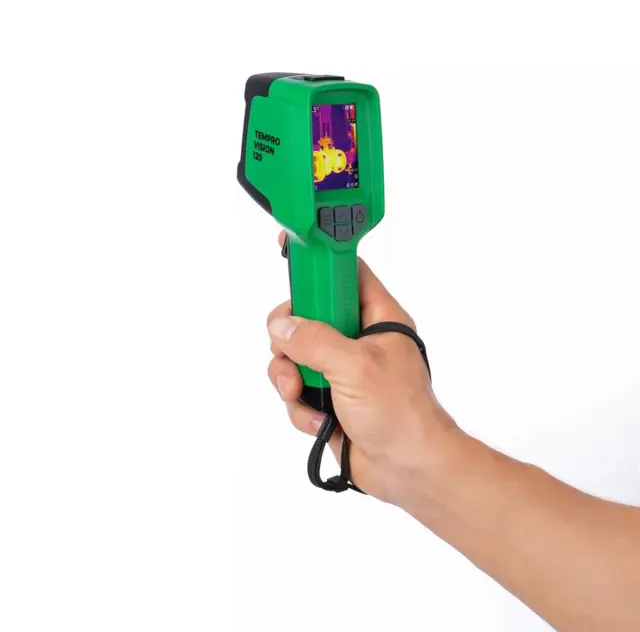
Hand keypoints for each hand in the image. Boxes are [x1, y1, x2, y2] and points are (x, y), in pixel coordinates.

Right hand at [267, 232, 460, 506]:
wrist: (408, 469)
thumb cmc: (401, 415)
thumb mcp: (357, 368)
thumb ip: (315, 341)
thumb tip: (282, 327)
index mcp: (378, 319)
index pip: (347, 274)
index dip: (319, 264)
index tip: (290, 260)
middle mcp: (356, 339)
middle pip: (306, 314)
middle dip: (289, 338)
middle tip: (288, 351)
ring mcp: (340, 368)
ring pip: (293, 354)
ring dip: (289, 379)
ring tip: (304, 397)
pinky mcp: (328, 396)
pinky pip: (295, 388)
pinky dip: (300, 407)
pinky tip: (321, 422)